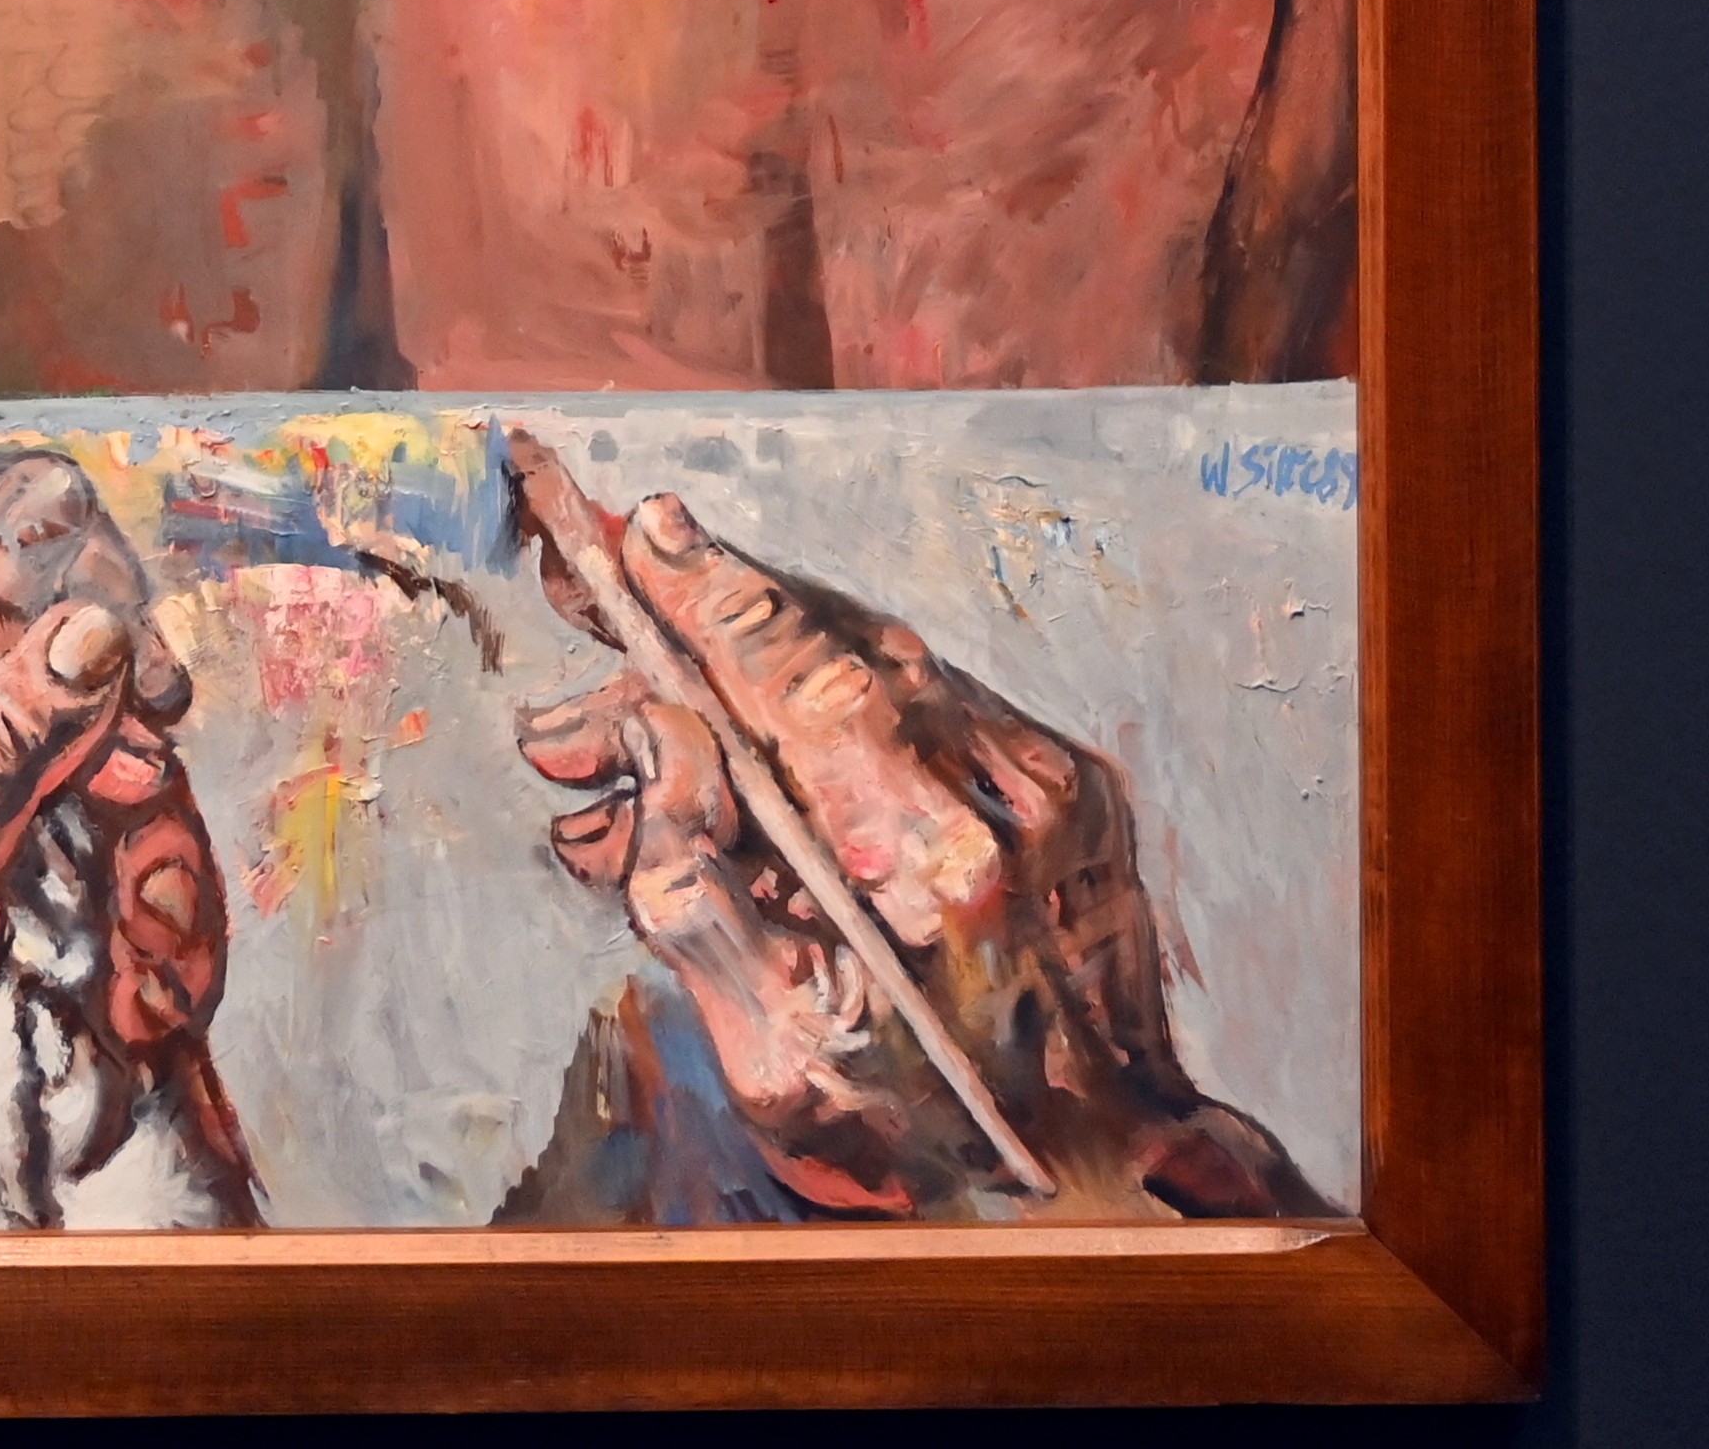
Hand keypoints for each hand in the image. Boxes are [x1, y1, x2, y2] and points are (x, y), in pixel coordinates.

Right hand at [517, 489, 1318, 1219]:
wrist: (1114, 1173)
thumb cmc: (933, 1141)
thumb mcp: (776, 1059)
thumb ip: (694, 895)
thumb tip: (646, 744)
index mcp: (932, 870)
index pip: (803, 683)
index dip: (714, 599)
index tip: (637, 534)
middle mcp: (1006, 800)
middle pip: (832, 654)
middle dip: (702, 629)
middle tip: (594, 627)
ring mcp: (1053, 784)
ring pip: (878, 667)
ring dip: (755, 667)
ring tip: (637, 724)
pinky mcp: (1072, 786)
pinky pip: (930, 706)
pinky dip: (834, 708)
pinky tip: (748, 754)